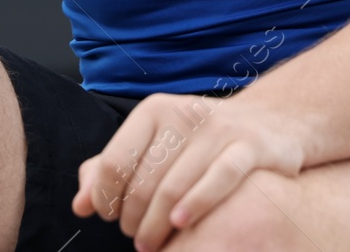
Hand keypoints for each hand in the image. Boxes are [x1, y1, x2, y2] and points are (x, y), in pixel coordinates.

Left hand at [71, 93, 306, 250]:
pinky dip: (197, 205)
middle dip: (132, 220)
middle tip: (136, 239)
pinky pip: (219, 179)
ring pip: (176, 187)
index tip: (110, 217)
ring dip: (158, 225)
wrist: (269, 122)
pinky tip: (182, 224)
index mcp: (153, 111)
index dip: (106, 198)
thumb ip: (112, 171)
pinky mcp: (250, 146)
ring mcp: (220, 129)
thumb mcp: (153, 144)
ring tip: (152, 245)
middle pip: (144, 181)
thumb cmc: (199, 142)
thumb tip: (80, 205)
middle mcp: (184, 114)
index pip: (114, 162)